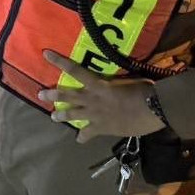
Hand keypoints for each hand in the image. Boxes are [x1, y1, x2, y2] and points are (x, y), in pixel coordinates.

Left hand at [37, 50, 165, 142]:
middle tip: (41, 95)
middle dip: (53, 95)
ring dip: (62, 115)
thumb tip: (116, 84)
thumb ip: (116, 83)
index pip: (75, 69)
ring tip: (53, 117)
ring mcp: (95, 114)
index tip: (45, 54)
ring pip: (72, 114)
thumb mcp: (127, 81)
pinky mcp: (102, 128)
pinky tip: (79, 140)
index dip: (59, 61)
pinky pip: (88, 134)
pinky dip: (83, 137)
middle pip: (67, 95)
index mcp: (98, 83)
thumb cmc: (144, 90)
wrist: (153, 109)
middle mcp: (92, 98)